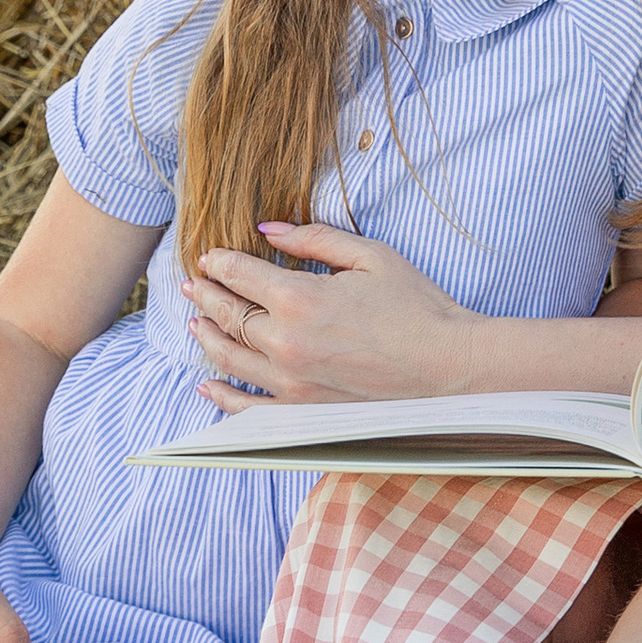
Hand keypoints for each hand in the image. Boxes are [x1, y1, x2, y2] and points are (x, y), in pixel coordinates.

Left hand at [184, 227, 474, 404]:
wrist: (449, 368)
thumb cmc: (417, 307)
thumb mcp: (370, 256)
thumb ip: (315, 239)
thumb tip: (269, 229)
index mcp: (299, 298)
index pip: (240, 275)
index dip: (219, 263)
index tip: (210, 257)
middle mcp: (285, 342)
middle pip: (228, 315)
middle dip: (206, 295)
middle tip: (192, 284)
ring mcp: (290, 382)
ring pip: (229, 357)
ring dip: (207, 336)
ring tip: (196, 322)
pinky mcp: (303, 412)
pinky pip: (247, 408)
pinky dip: (222, 395)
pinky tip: (208, 382)